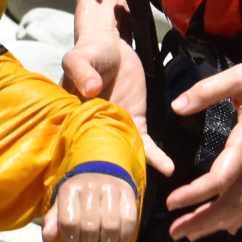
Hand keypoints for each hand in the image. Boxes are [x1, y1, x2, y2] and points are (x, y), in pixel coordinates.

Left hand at [43, 173, 137, 241]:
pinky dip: (124, 240)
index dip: (70, 241)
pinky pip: (129, 222)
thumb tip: (48, 235)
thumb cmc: (78, 196)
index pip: (69, 221)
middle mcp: (90, 186)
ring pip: (110, 226)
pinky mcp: (128, 194)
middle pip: (90, 226)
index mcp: (70, 188)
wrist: (101, 174)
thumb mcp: (62, 203)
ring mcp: (111, 189)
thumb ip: (54, 219)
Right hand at [62, 35, 173, 176]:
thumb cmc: (90, 52)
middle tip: (118, 197)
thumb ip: (81, 71)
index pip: (74, 146)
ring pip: (124, 155)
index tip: (89, 181)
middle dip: (109, 178)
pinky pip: (146, 144)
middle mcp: (93, 129)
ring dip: (133, 171)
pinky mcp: (136, 123)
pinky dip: (156, 157)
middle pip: (100, 158)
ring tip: (140, 190)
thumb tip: (91, 88)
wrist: (112, 45)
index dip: (80, 163)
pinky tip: (168, 168)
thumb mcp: (79, 58)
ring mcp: (116, 128)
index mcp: (73, 118)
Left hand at [162, 46, 241, 241]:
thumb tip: (178, 105)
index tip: (173, 202)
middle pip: (231, 202)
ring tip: (194, 232)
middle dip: (203, 220)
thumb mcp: (239, 76)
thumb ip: (206, 91)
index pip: (221, 178)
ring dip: (219, 222)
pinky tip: (230, 225)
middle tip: (177, 230)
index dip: (196, 194)